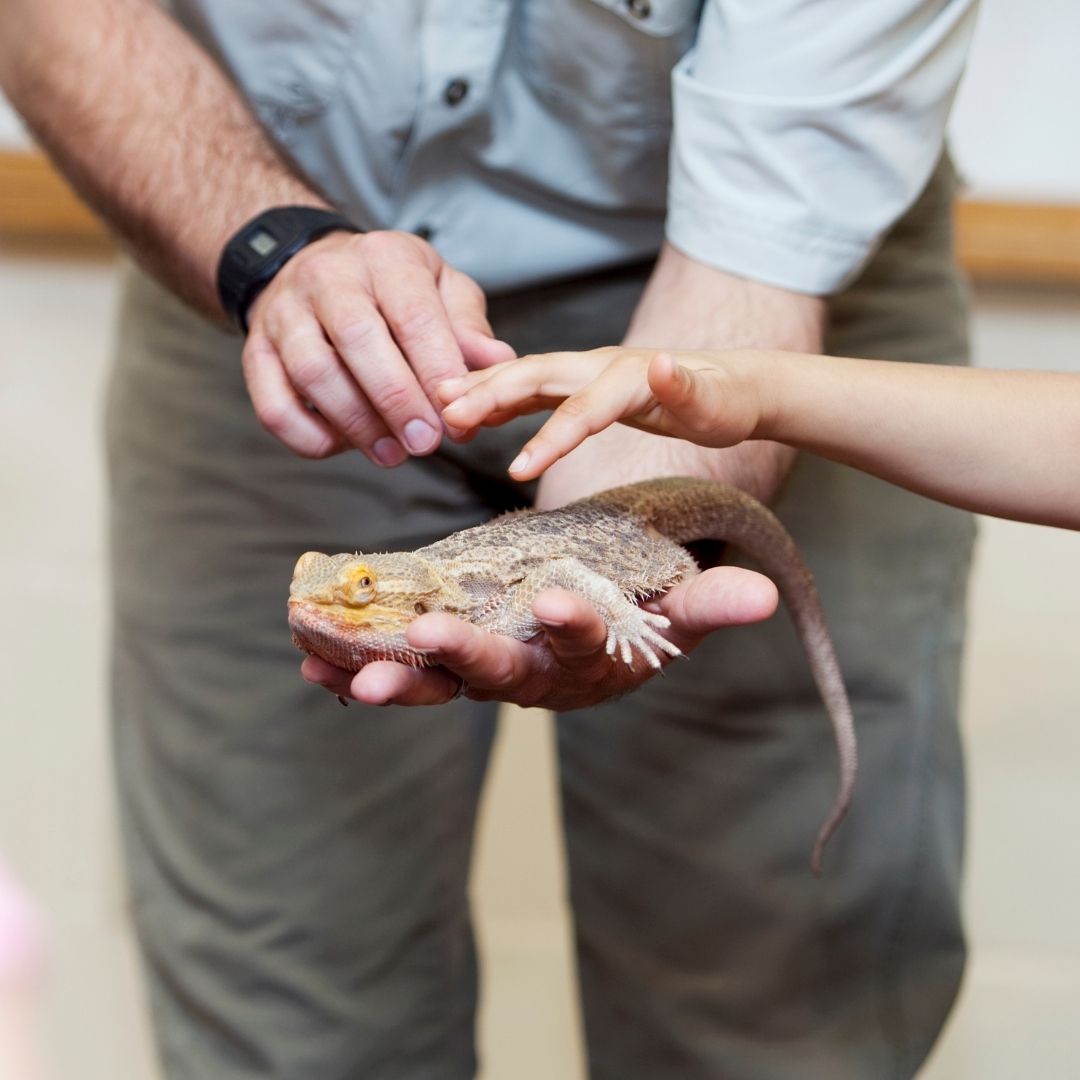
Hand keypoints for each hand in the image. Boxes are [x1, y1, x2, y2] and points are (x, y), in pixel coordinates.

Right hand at [241, 229, 514, 461]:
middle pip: (359, 341)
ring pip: (313, 373)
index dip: (437, 373)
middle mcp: (329, 277)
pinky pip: (272, 403)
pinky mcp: (255, 350)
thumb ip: (468, 325)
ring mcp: (285, 313)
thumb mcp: (440, 288)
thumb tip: (498, 362)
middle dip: (397, 401)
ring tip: (392, 454)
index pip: (414, 316)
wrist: (312, 266)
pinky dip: (307, 436)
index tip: (459, 419)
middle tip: (426, 444)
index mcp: (385, 258)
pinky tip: (343, 447)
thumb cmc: (391, 289)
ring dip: (356, 424)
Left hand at [300, 566, 777, 710]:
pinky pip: (401, 670)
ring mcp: (483, 669)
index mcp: (586, 659)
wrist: (593, 636)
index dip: (572, 624)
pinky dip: (356, 669)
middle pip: (496, 671)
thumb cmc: (636, 618)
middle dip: (462, 658)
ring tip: (338, 670)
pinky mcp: (447, 658)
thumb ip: (708, 604)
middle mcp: (531, 674)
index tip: (557, 600)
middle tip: (428, 639)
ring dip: (390, 676)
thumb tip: (763, 596)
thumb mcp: (673, 611)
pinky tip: (312, 664)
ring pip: (435, 680)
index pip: (583, 643)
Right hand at [439, 346, 780, 478]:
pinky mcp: (583, 384)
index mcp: (629, 375)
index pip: (581, 408)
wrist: (734, 384)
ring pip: (525, 377)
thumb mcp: (717, 406)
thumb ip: (685, 389)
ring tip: (439, 406)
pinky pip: (532, 389)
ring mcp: (588, 372)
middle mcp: (600, 366)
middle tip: (443, 413)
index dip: (549, 438)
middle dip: (488, 394)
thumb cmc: (726, 403)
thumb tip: (661, 363)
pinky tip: (473, 413)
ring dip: (483, 389)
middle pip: (535, 376)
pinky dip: (499, 398)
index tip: (517, 473)